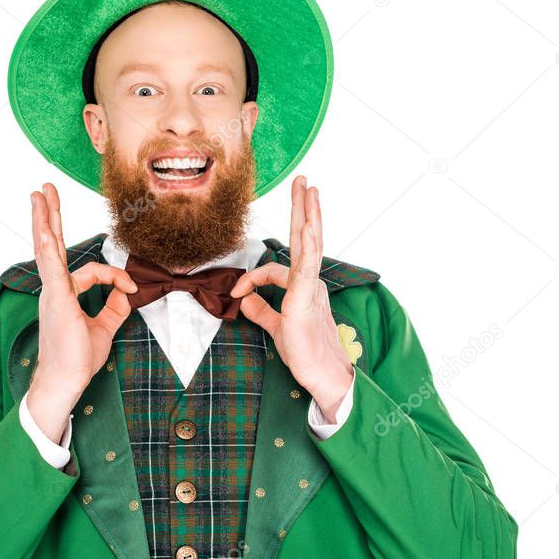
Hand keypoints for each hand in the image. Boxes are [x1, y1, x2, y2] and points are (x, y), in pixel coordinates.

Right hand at [26, 182, 138, 440]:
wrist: (66, 381)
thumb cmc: (78, 359)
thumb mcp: (104, 328)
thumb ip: (114, 308)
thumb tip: (127, 293)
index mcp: (64, 294)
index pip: (91, 271)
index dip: (114, 275)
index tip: (130, 288)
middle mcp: (54, 289)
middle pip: (51, 245)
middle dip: (49, 216)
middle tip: (44, 190)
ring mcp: (52, 292)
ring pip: (47, 249)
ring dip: (43, 220)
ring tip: (39, 195)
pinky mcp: (56, 300)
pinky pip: (52, 270)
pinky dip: (48, 249)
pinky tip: (44, 233)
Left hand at [230, 175, 353, 420]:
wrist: (322, 376)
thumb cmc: (305, 354)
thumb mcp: (275, 327)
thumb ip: (261, 311)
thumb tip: (245, 300)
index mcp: (303, 288)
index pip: (275, 269)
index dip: (252, 278)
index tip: (236, 293)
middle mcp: (311, 282)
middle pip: (305, 239)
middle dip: (303, 209)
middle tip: (304, 182)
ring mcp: (311, 287)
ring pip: (310, 244)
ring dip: (308, 214)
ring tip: (309, 189)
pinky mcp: (308, 297)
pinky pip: (308, 265)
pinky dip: (308, 245)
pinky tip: (309, 225)